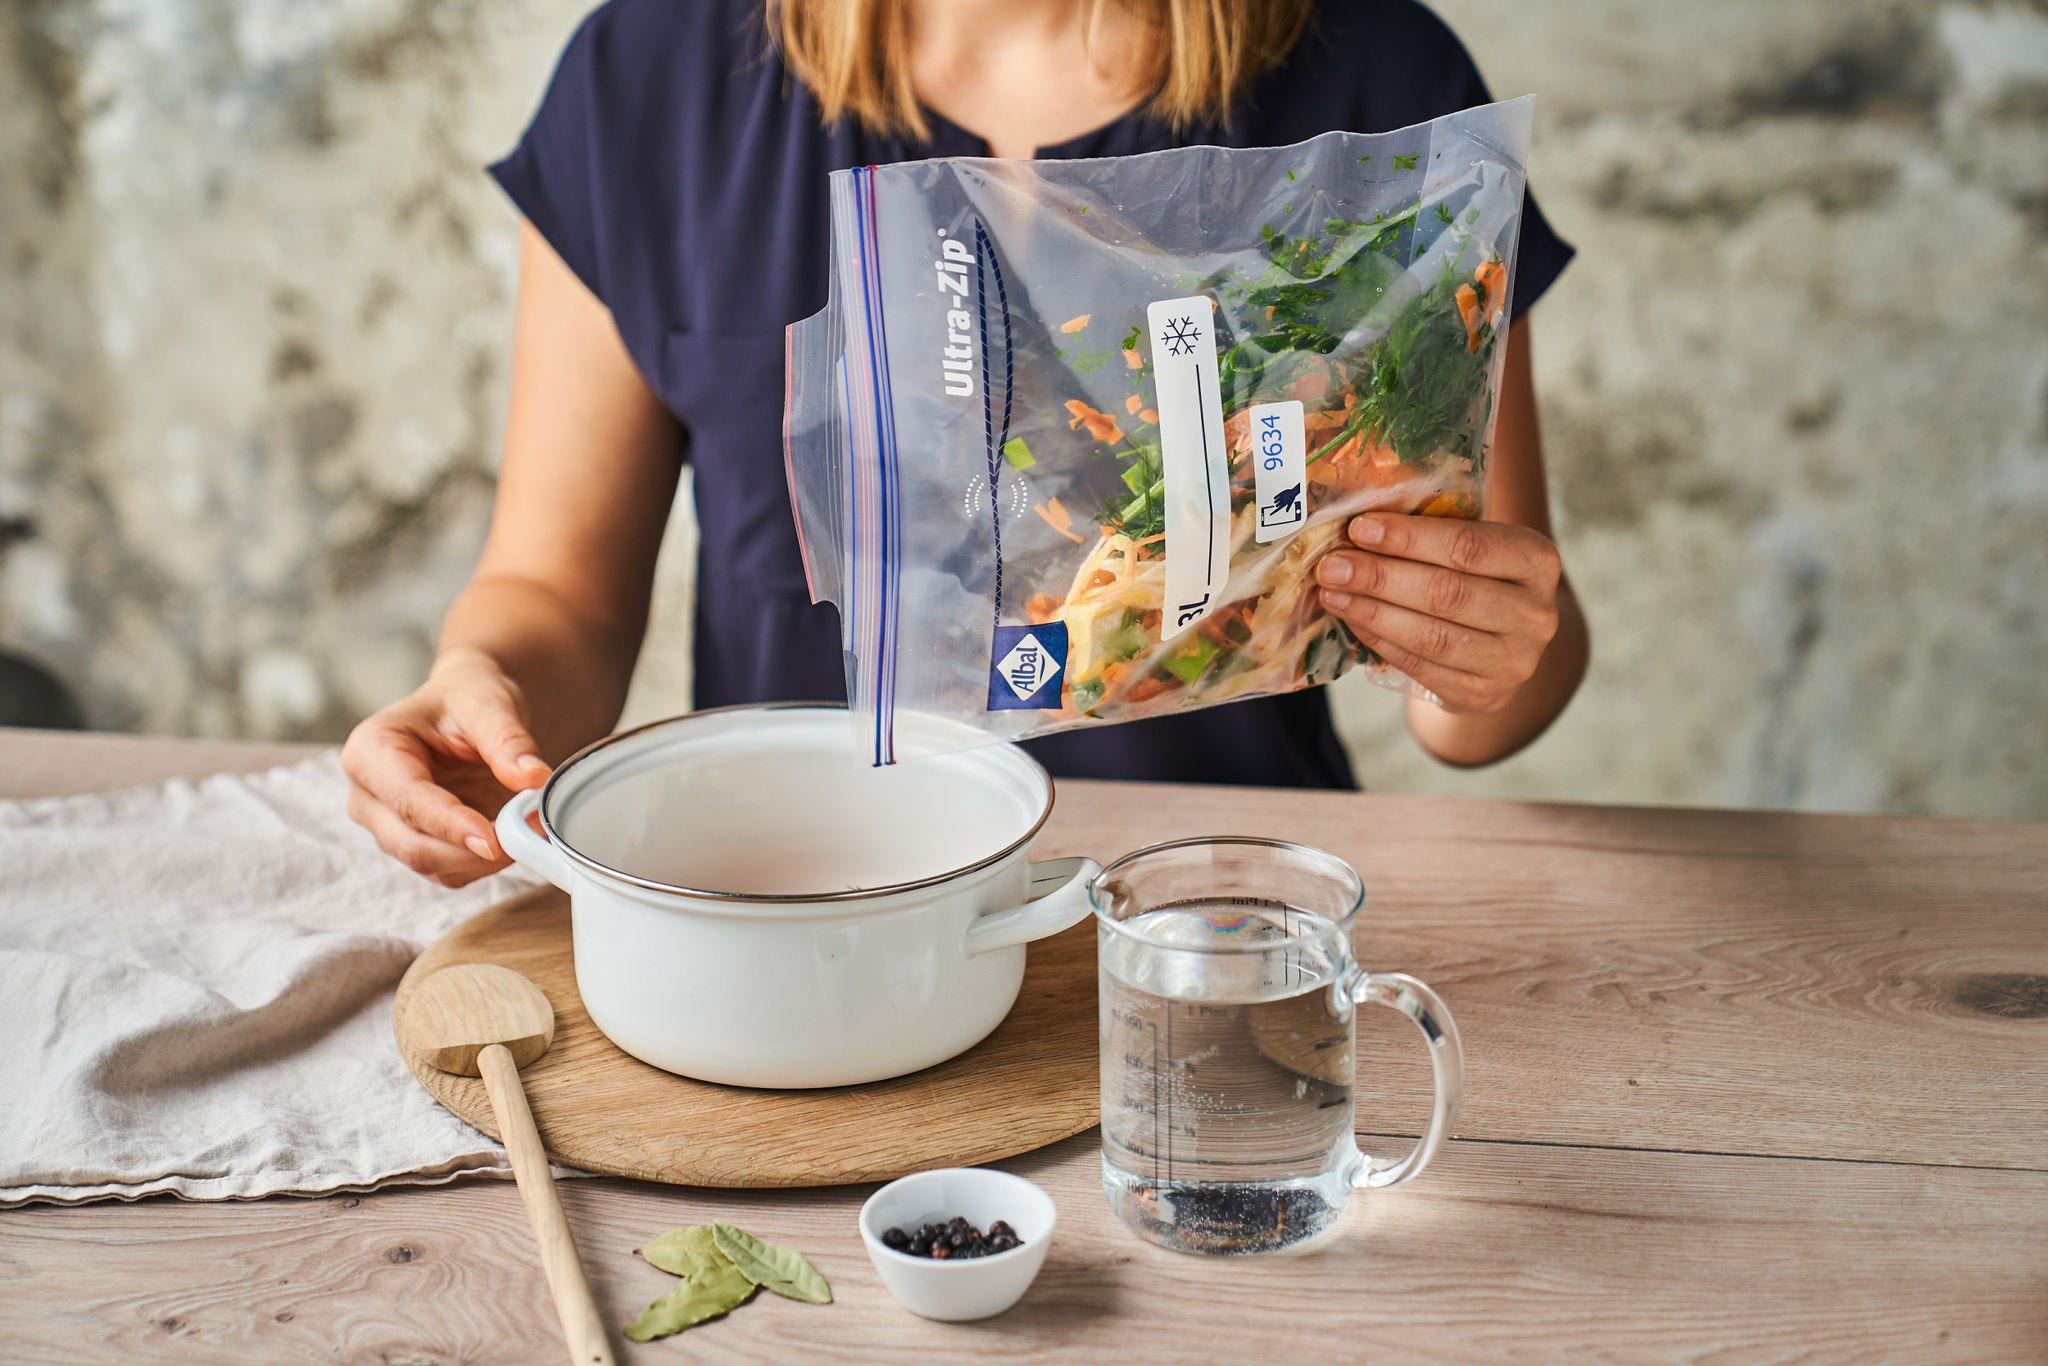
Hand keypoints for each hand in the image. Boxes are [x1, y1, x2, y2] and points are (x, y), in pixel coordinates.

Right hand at [340, 650, 551, 885]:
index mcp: (371, 751)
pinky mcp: (413, 843)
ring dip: (480, 860)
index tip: (494, 840)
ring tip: (523, 828)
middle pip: (411, 845)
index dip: (451, 825)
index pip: (408, 800)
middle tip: (525, 835)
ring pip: (430, 865)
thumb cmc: (466, 699)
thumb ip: (509, 741)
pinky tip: (509, 836)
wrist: (463, 708)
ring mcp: (386, 825)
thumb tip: (534, 778)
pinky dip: (481, 865)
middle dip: (470, 851)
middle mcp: (367, 794)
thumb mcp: (490, 705)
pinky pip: (447, 871)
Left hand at [1315, 512, 1562, 713]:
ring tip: (1333, 593)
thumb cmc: (1476, 581)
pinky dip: (1380, 641)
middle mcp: (1536, 614)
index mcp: (1537, 560)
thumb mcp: (1473, 550)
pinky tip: (1353, 621)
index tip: (1359, 528)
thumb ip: (1433, 535)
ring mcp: (1514, 660)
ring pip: (1432, 635)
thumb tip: (1358, 524)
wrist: (1499, 647)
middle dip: (1380, 577)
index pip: (1469, 546)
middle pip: (1447, 593)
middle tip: (1332, 566)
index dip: (1410, 538)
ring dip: (1373, 612)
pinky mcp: (1483, 693)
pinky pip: (1421, 666)